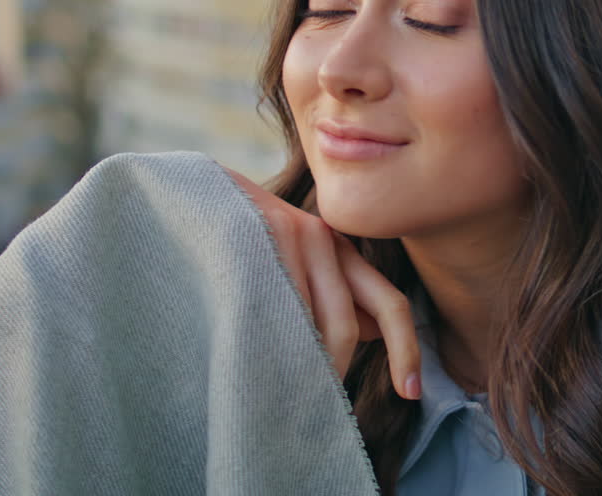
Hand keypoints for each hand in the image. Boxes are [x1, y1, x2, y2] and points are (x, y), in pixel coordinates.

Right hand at [219, 165, 420, 399]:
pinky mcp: (249, 240)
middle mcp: (321, 239)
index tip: (412, 392)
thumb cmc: (245, 234)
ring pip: (305, 326)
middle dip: (334, 374)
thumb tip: (376, 334)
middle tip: (321, 411)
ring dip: (298, 369)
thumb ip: (336, 291)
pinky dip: (267, 347)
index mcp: (339, 247)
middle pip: (344, 327)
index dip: (405, 350)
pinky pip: (267, 311)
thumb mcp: (297, 256)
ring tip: (280, 397)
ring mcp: (284, 237)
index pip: (389, 303)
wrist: (189, 190)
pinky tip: (254, 365)